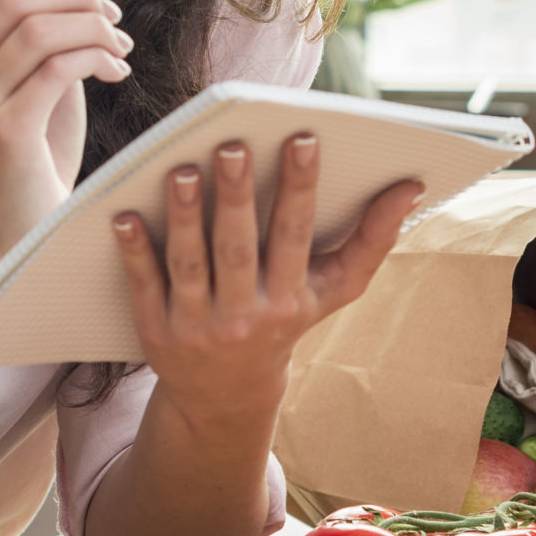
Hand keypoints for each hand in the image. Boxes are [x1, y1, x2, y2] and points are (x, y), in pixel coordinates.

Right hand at [0, 0, 133, 254]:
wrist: (18, 230)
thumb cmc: (34, 154)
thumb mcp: (34, 83)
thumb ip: (46, 36)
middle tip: (114, 15)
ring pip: (38, 28)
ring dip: (93, 26)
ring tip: (120, 46)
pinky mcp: (5, 130)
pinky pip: (57, 67)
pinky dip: (96, 57)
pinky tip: (116, 71)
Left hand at [113, 134, 423, 423]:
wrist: (228, 395)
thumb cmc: (286, 321)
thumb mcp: (334, 290)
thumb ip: (373, 239)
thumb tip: (412, 186)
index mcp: (291, 298)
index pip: (296, 235)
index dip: (300, 188)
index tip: (301, 140)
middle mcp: (245, 315)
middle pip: (239, 248)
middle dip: (236, 196)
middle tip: (230, 145)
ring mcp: (198, 326)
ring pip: (191, 264)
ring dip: (184, 218)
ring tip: (180, 171)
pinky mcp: (156, 332)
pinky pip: (145, 286)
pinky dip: (135, 252)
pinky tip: (123, 216)